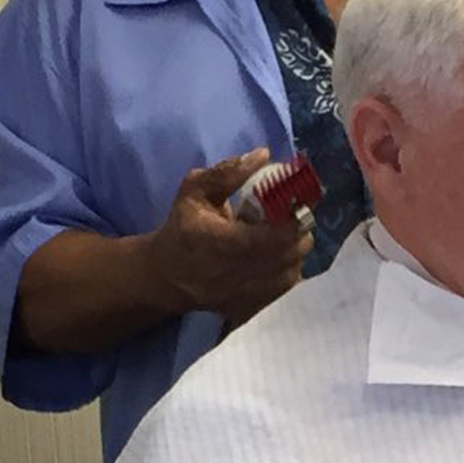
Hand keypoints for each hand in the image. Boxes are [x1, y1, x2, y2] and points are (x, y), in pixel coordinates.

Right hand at [150, 151, 315, 323]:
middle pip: (295, 251)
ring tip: (277, 237)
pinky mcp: (253, 308)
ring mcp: (249, 295)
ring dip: (292, 250)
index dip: (295, 215)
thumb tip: (264, 155)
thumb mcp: (195, 191)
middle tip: (286, 217)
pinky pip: (284, 286)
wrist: (166, 276)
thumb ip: (228, 172)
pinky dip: (285, 269)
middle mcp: (242, 274)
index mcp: (228, 243)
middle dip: (297, 230)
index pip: (281, 234)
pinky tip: (271, 257)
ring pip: (294, 270)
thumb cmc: (183, 229)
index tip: (292, 200)